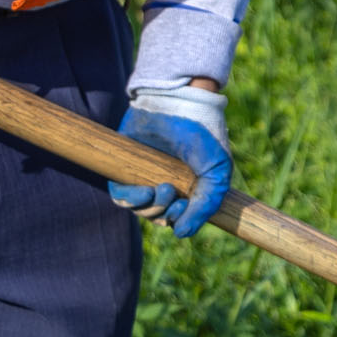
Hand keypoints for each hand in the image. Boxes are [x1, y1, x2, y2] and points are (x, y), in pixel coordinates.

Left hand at [108, 82, 230, 235]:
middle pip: (156, 217)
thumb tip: (181, 234)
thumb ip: (207, 204)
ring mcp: (142, 176)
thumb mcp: (216, 172)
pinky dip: (130, 198)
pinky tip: (144, 191)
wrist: (179, 103)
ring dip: (148, 208)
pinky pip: (119, 195)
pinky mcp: (123, 167)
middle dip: (163, 214)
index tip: (182, 208)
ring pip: (138, 209)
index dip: (179, 221)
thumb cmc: (202, 136)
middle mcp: (163, 184)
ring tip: (160, 189)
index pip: (177, 219)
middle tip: (171, 195)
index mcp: (186, 188)